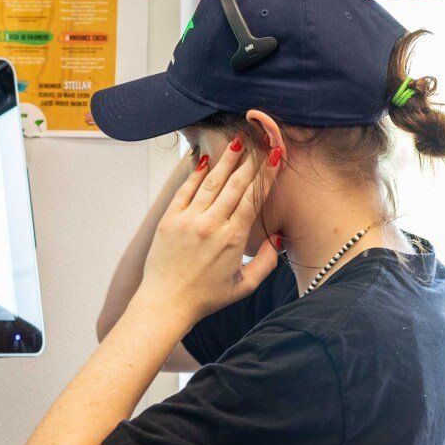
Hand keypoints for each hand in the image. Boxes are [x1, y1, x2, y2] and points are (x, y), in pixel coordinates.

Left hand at [135, 136, 279, 327]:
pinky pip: (185, 190)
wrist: (166, 302)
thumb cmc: (207, 297)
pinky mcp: (170, 220)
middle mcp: (211, 225)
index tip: (275, 156)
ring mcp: (188, 220)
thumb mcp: (244, 286)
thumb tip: (277, 237)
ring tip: (236, 143)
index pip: (253, 199)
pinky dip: (195, 174)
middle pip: (234, 185)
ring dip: (225, 161)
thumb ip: (267, 262)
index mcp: (233, 240)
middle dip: (249, 162)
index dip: (266, 175)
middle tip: (259, 142)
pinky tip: (204, 160)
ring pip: (211, 183)